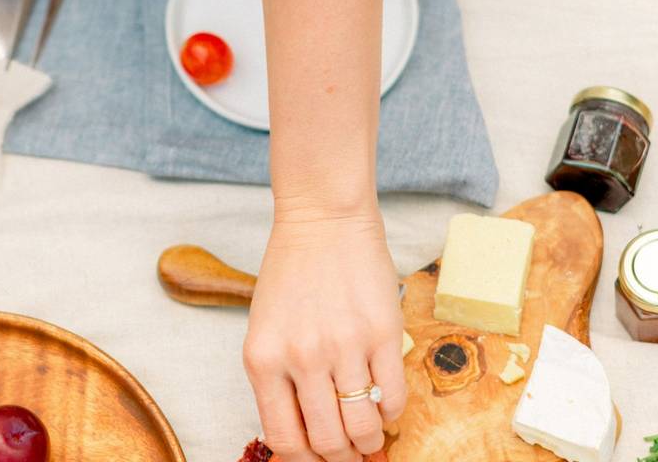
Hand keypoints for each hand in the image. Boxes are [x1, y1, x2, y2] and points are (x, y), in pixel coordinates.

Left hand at [243, 208, 405, 461]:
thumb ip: (277, 380)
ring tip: (369, 436)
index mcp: (263, 359)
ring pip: (363, 427)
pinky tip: (384, 404)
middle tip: (348, 453)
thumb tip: (301, 436)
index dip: (305, 461)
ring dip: (369, 442)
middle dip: (341, 457)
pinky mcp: (384, 333)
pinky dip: (391, 413)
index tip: (317, 459)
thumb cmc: (291, 273)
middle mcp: (301, 358)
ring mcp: (345, 346)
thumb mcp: (264, 328)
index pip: (284, 440)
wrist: (323, 220)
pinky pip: (394, 397)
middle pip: (327, 441)